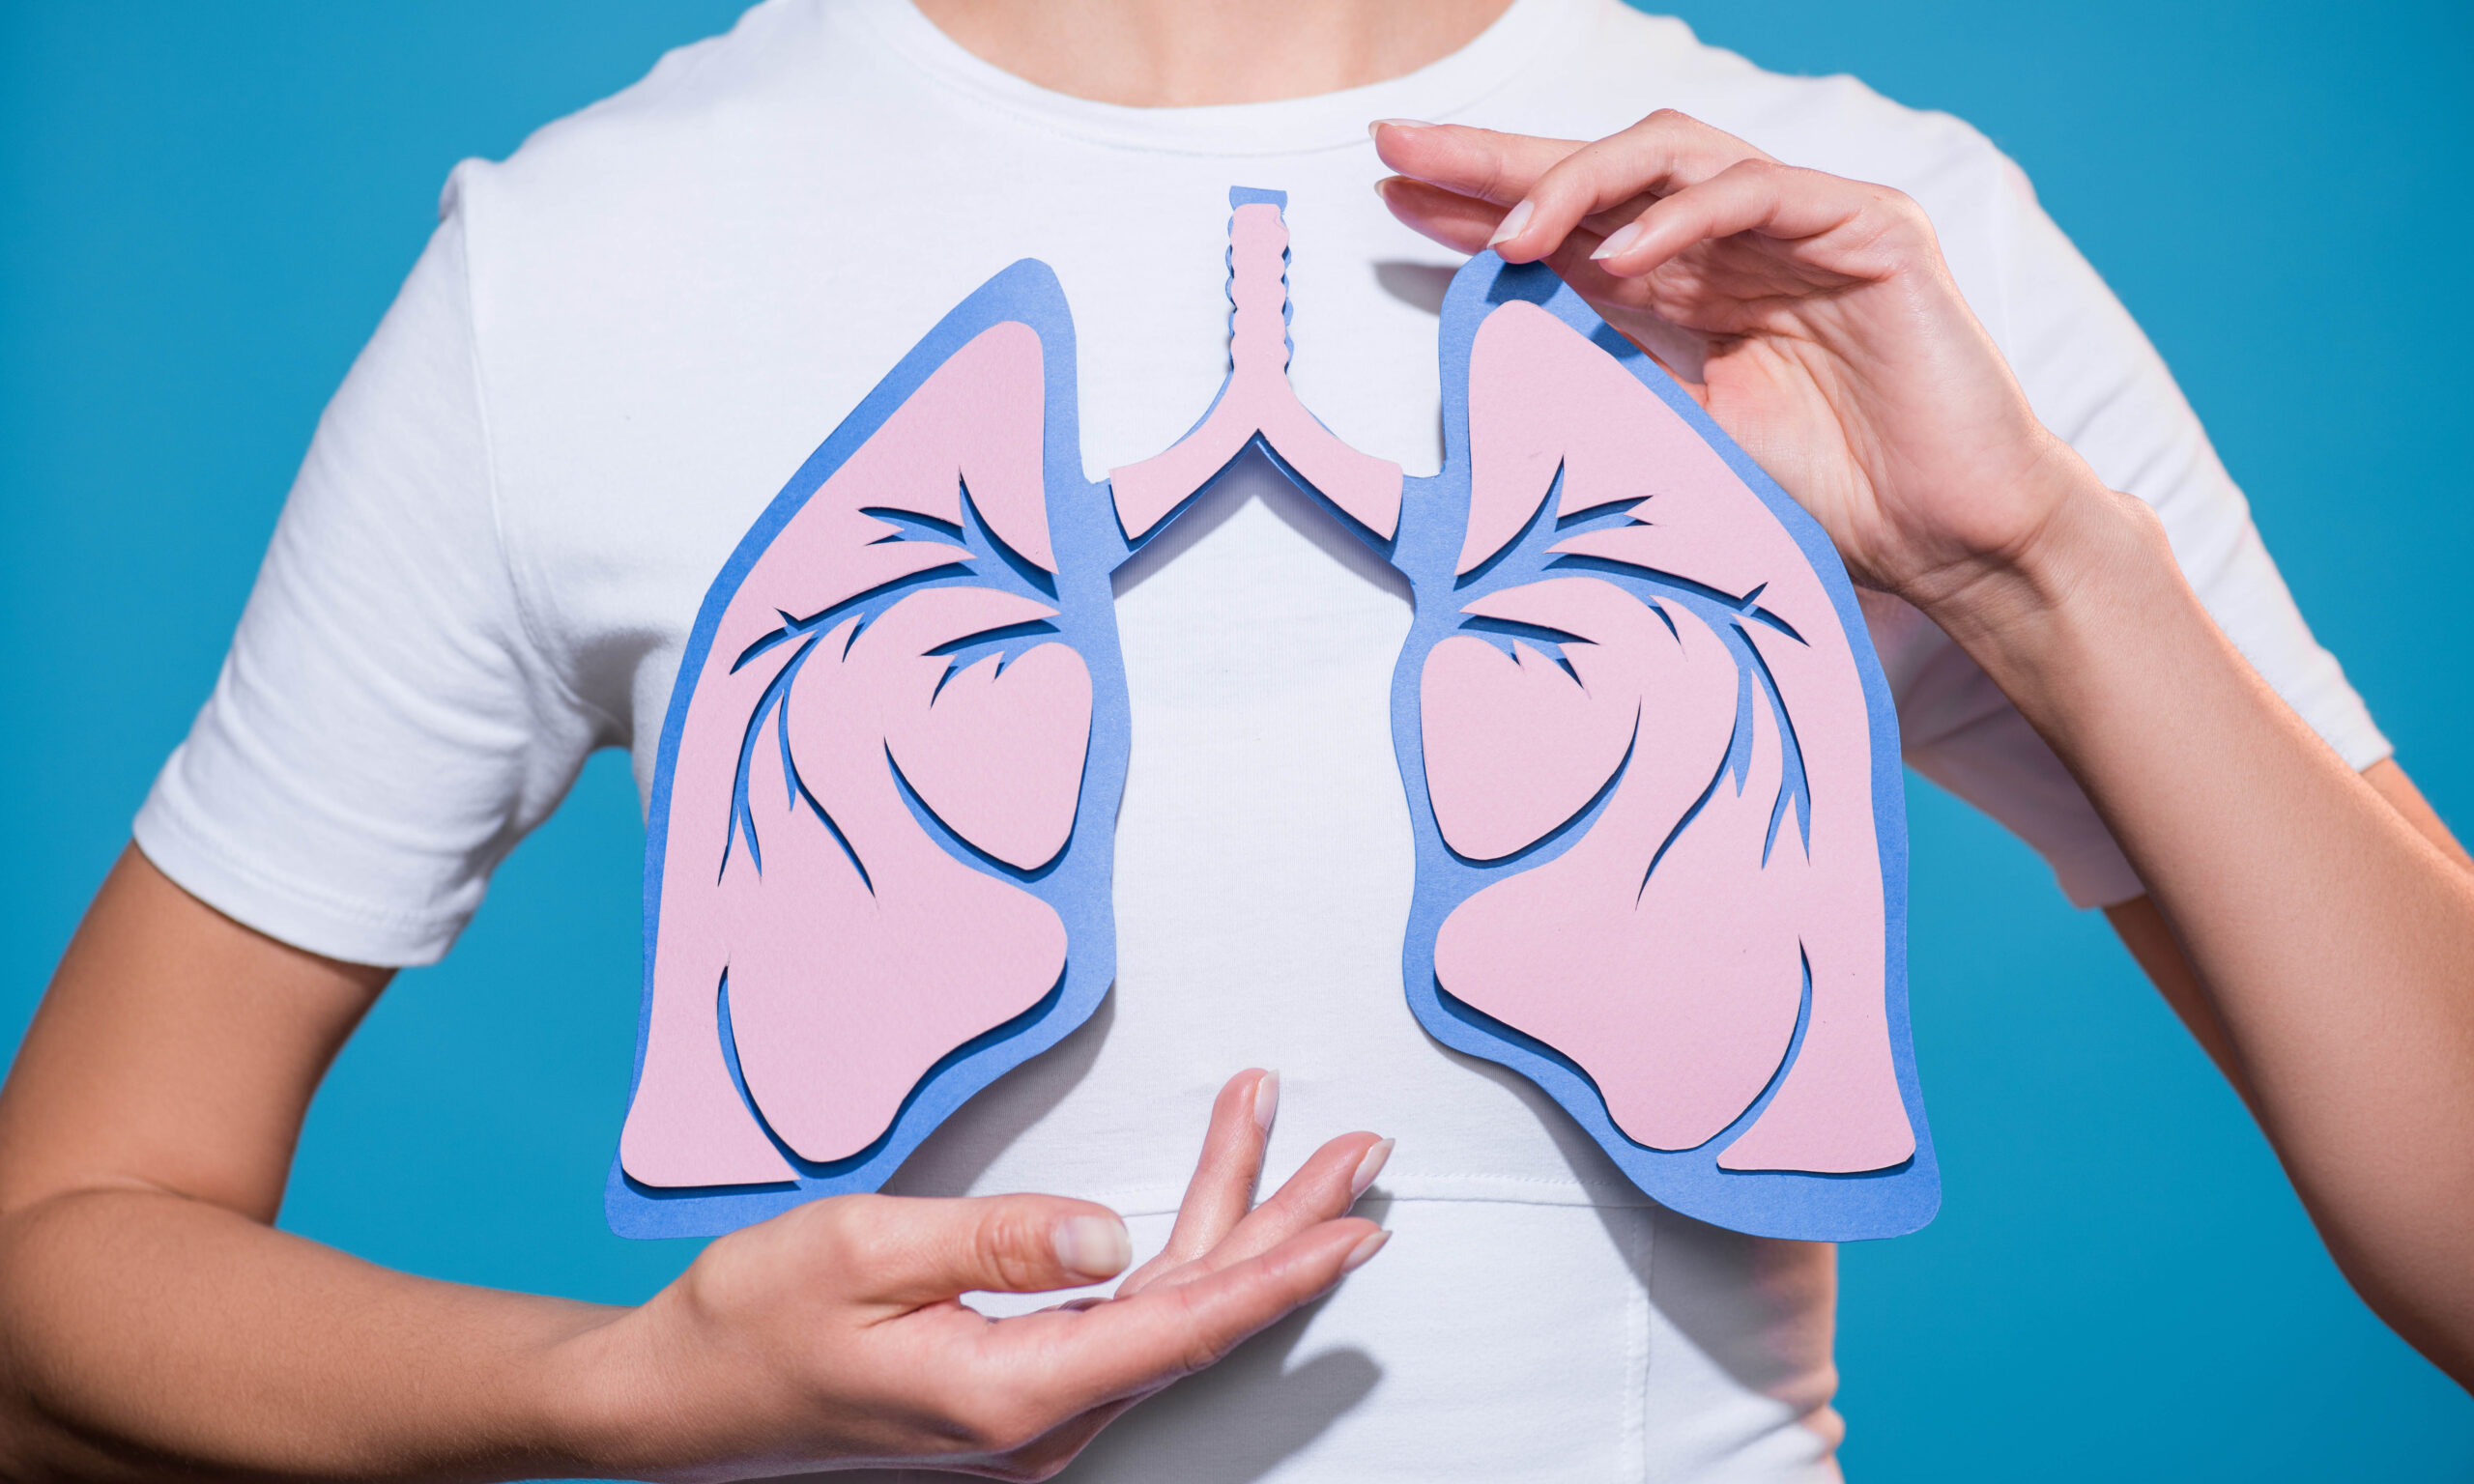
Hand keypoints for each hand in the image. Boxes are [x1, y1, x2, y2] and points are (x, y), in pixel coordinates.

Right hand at [557, 1070, 1389, 1481]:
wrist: (674, 1400)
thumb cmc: (749, 1322)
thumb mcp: (861, 1253)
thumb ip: (997, 1240)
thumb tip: (1113, 1233)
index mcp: (1008, 1394)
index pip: (1180, 1326)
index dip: (1278, 1270)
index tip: (1352, 1224)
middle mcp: (1038, 1422)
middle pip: (1196, 1316)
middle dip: (1284, 1228)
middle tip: (1360, 1159)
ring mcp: (1028, 1415)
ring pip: (1165, 1311)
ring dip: (1228, 1222)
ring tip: (1287, 1139)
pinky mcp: (1013, 1392)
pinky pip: (1122, 1319)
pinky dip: (1170, 1248)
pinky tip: (1194, 1198)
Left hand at [1373, 111, 2117, 624]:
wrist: (1951, 544)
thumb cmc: (1829, 504)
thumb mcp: (1679, 436)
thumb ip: (1601, 377)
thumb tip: (1487, 354)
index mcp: (1693, 288)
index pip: (1572, 227)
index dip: (1483, 205)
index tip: (1391, 201)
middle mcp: (1742, 240)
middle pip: (1604, 172)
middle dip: (1498, 161)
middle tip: (1401, 156)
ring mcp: (1808, 223)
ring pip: (1674, 156)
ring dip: (1578, 184)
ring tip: (1509, 235)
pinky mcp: (1871, 229)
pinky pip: (1758, 191)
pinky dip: (1682, 218)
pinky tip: (1619, 259)